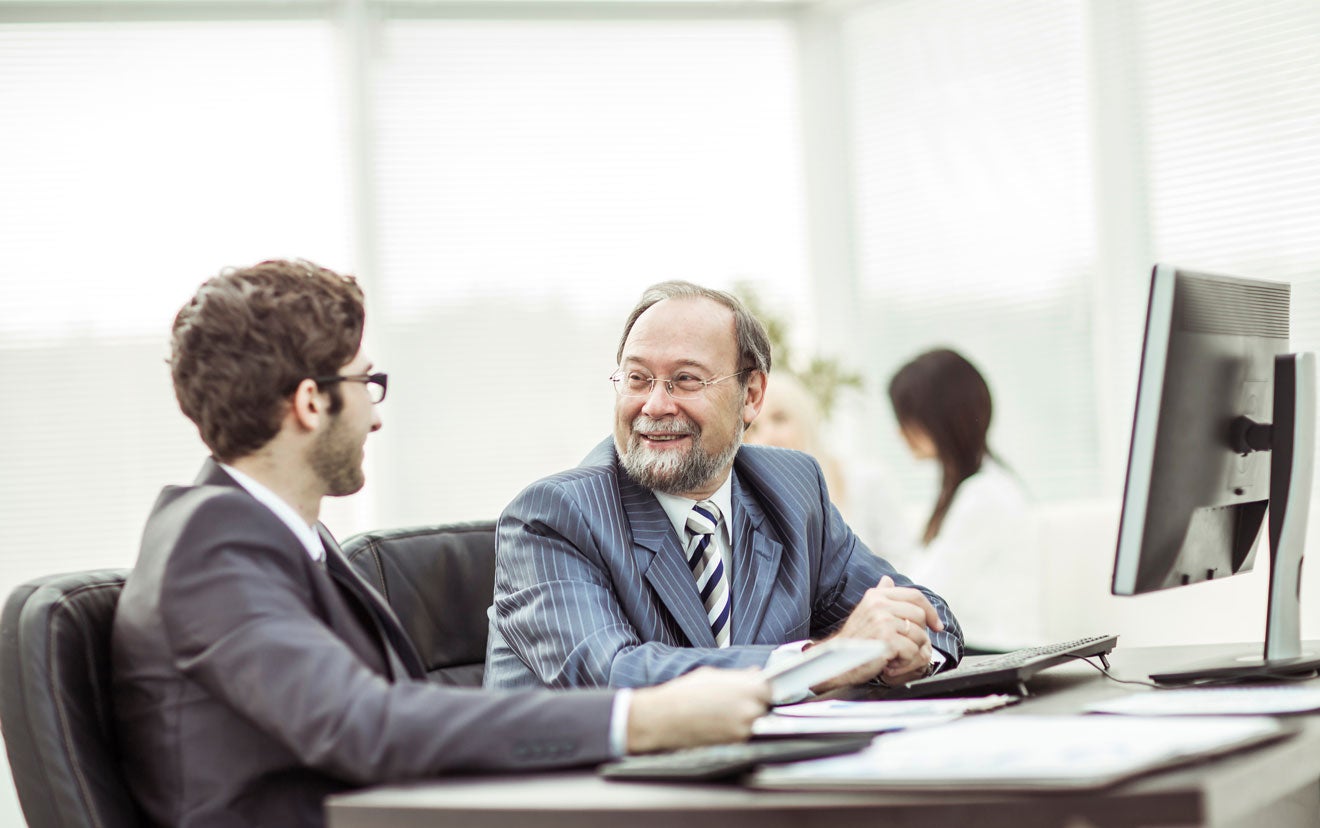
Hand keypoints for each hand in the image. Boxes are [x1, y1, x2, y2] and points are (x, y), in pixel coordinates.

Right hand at [626, 667, 770, 753]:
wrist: (664, 718)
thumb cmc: (684, 694)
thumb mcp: (713, 675)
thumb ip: (739, 676)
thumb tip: (755, 674)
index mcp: (749, 687)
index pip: (771, 688)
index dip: (761, 689)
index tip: (754, 689)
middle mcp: (751, 708)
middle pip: (765, 706)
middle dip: (754, 702)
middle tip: (734, 701)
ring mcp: (745, 728)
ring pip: (756, 721)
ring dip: (746, 717)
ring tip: (723, 712)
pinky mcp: (735, 743)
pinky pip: (744, 734)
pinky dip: (736, 729)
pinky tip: (718, 722)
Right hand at [810, 575, 943, 690]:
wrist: (837, 660)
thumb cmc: (855, 639)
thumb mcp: (866, 611)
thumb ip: (881, 595)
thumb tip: (888, 579)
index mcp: (877, 596)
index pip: (915, 596)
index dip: (930, 611)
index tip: (937, 625)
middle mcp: (880, 605)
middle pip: (920, 616)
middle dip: (919, 634)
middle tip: (905, 644)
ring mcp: (883, 622)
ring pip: (919, 635)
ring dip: (911, 649)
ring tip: (894, 653)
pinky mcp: (887, 640)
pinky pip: (913, 651)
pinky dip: (905, 661)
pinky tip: (891, 661)